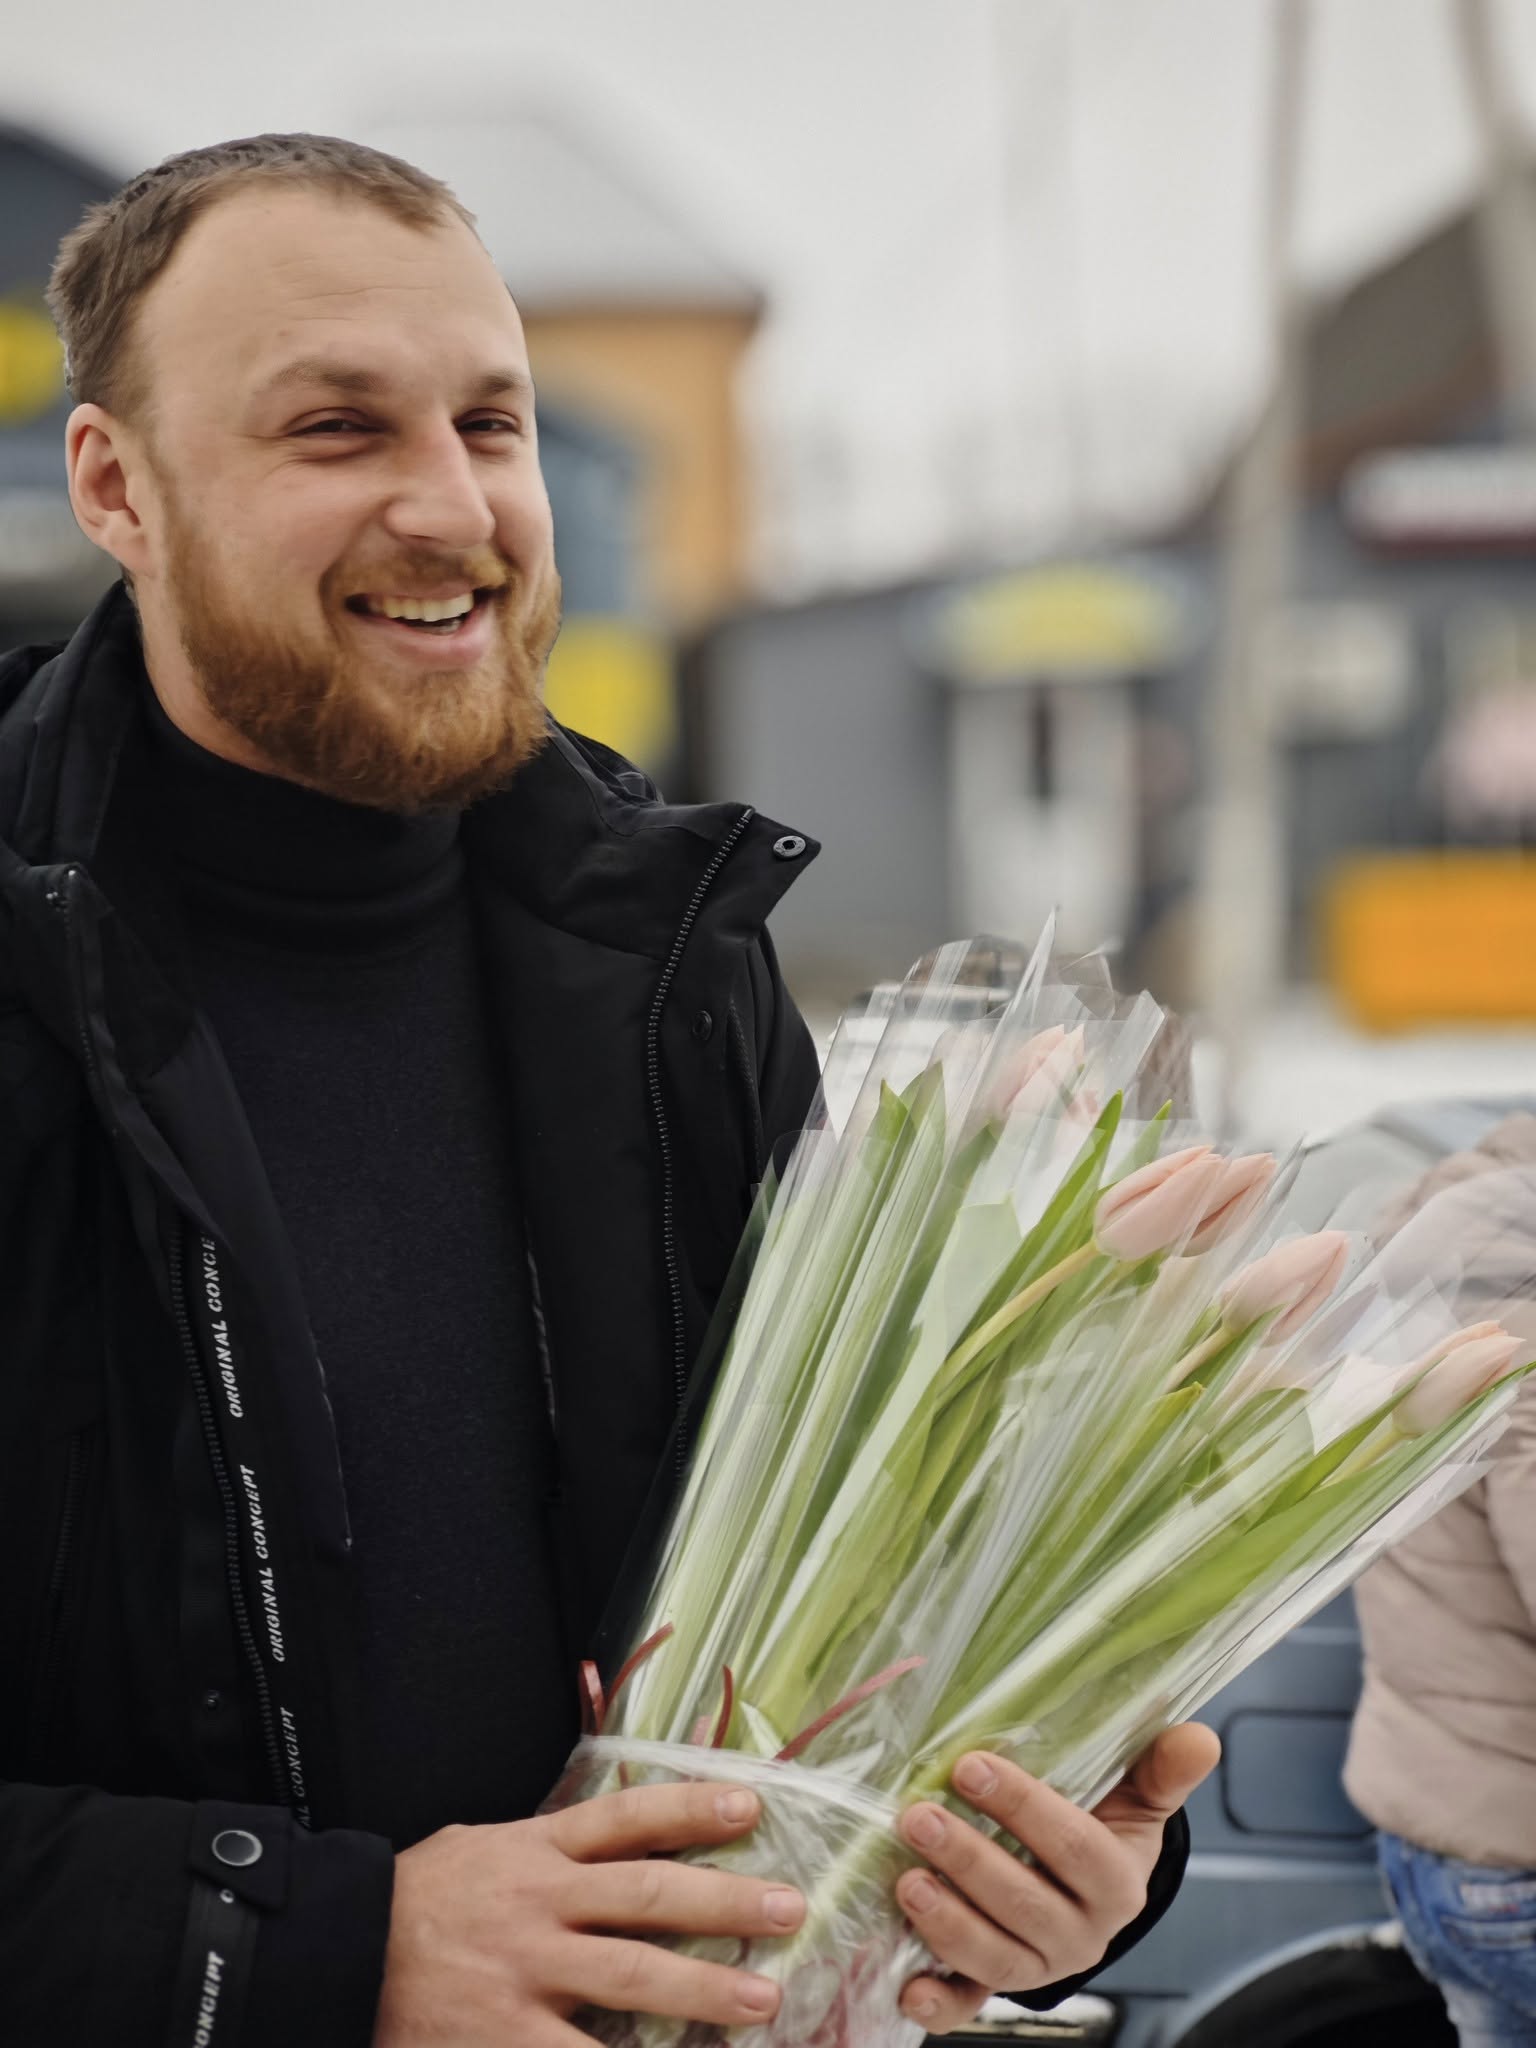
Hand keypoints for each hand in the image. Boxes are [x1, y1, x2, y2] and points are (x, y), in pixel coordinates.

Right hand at [372, 1780, 804, 2045]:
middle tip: (790, 1908)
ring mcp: (524, 1972)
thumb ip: (541, 1846)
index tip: (750, 1810)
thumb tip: (609, 1840)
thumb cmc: (410, 1903)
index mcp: (532, 1850)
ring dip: (703, 1989)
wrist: (334, 1956)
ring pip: (630, 1975)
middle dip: (725, 1903)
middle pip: (647, 1894)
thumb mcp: (478, 1849)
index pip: (626, 1818)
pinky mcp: (504, 2037)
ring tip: (762, 2000)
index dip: (691, 1811)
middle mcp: (537, 1903)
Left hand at [893, 1721, 1220, 2034]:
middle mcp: (1083, 1934)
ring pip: (996, 1957)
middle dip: (969, 1860)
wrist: (1086, 1891)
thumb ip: (1163, 1770)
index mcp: (1118, 1884)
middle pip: (1026, 1904)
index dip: (1022, 1807)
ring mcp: (1040, 1966)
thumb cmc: (1102, 1828)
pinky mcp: (999, 1988)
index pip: (1074, 1847)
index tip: (970, 1767)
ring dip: (949, 1923)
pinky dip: (940, 2003)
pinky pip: (972, 2006)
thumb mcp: (1136, 1798)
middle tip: (919, 1818)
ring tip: (906, 1882)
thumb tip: (1200, 1737)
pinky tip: (909, 1988)